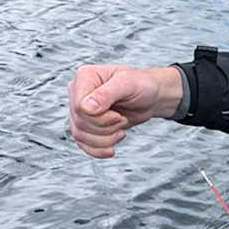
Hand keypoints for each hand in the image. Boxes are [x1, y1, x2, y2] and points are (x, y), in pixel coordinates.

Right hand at [68, 64, 184, 157]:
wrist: (150, 97)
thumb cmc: (141, 85)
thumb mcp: (128, 84)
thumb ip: (106, 94)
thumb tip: (86, 108)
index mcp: (85, 77)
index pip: (78, 106)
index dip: (99, 117)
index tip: (118, 115)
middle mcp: (78, 93)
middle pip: (80, 123)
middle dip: (106, 128)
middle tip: (122, 119)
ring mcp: (81, 110)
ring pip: (80, 135)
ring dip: (105, 139)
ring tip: (121, 130)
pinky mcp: (87, 125)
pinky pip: (82, 144)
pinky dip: (97, 151)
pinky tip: (111, 150)